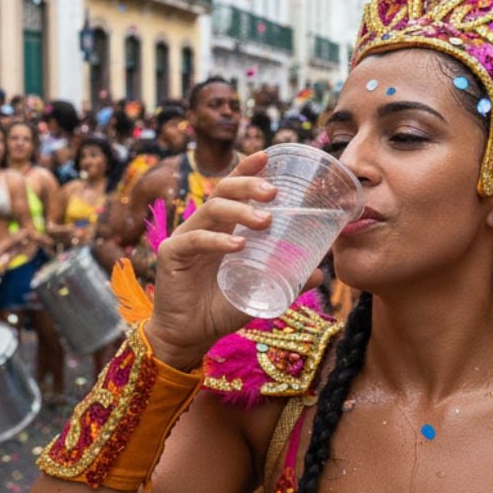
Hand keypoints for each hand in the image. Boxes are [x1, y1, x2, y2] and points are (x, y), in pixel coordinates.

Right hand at [142, 152, 319, 370]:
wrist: (191, 336)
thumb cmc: (222, 308)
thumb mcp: (261, 290)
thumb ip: (287, 279)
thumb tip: (321, 273)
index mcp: (223, 227)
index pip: (234, 188)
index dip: (248, 169)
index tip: (267, 156)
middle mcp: (203, 226)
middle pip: (223, 190)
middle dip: (248, 184)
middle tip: (274, 192)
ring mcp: (186, 237)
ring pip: (211, 210)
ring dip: (240, 211)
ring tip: (266, 221)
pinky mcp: (171, 255)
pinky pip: (195, 240)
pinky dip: (218, 240)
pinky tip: (238, 245)